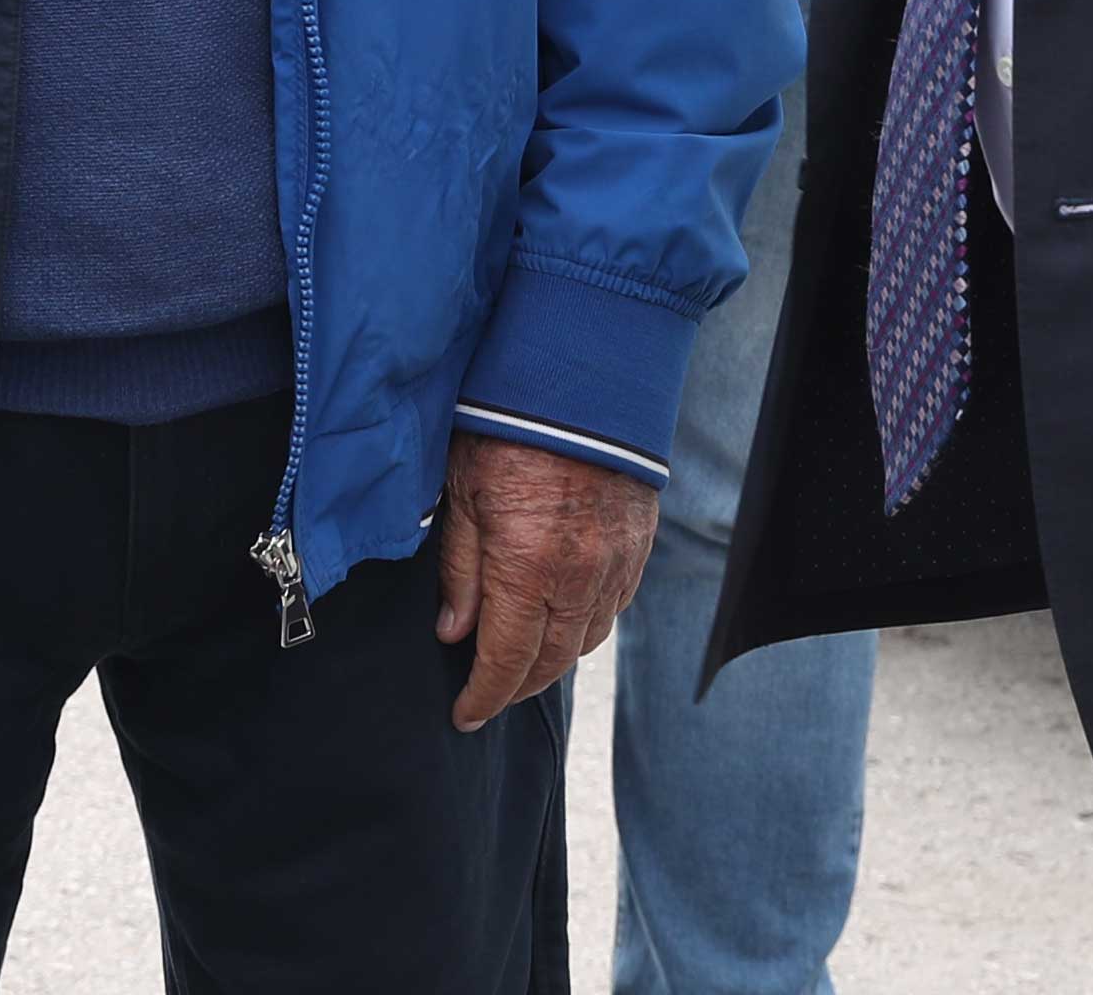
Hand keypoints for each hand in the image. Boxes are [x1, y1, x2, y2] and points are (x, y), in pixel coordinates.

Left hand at [431, 433, 653, 730]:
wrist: (582, 376)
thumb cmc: (507, 427)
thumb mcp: (462, 494)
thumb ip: (460, 570)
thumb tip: (454, 632)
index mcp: (527, 568)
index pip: (506, 660)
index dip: (484, 696)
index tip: (464, 716)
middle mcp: (579, 577)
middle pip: (550, 663)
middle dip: (517, 688)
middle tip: (489, 696)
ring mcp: (615, 563)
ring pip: (586, 640)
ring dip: (553, 660)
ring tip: (524, 661)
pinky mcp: (638, 545)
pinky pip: (615, 606)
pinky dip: (587, 625)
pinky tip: (565, 618)